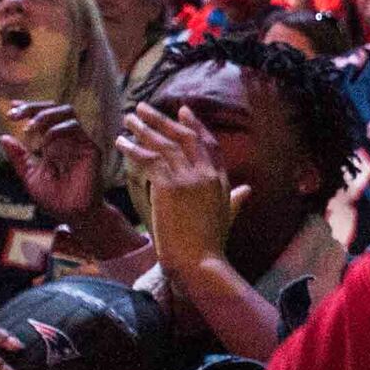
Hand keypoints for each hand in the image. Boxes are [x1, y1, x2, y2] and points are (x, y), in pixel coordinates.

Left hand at [0, 101, 107, 225]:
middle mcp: (67, 139)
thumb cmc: (54, 199)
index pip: (43, 117)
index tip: (11, 108)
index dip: (28, 108)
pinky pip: (75, 128)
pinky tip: (44, 141)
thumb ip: (19, 157)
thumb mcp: (30, 176)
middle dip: (33, 108)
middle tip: (15, 114)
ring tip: (29, 126)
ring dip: (45, 115)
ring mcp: (79, 142)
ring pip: (67, 112)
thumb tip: (3, 137)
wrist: (73, 215)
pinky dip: (57, 129)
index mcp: (53, 144)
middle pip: (54, 108)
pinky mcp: (90, 148)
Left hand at [116, 102, 242, 277]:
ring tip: (129, 118)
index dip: (195, 125)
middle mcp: (206, 173)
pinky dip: (134, 148)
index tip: (182, 111)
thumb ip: (236, 199)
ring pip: (164, 144)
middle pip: (185, 137)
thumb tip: (247, 190)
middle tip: (144, 108)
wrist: (199, 261)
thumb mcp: (227, 216)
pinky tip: (122, 142)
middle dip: (163, 120)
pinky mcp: (169, 185)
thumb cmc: (211, 245)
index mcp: (221, 179)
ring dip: (144, 128)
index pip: (208, 144)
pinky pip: (149, 158)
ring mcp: (188, 177)